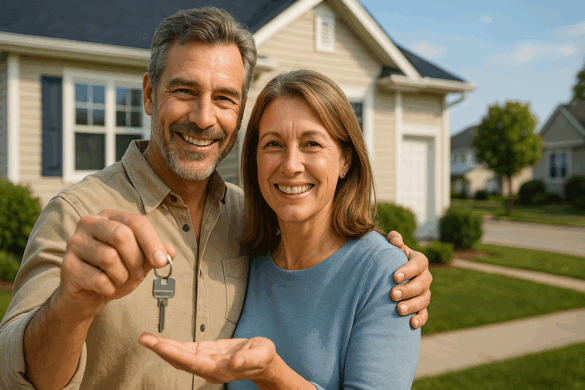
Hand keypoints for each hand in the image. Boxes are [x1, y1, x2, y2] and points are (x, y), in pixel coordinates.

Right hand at [57, 208, 175, 319]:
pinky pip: (98, 279)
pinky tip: (105, 288)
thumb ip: (156, 253)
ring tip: (118, 280)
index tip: (162, 262)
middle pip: (121, 235)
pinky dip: (109, 288)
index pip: (136, 221)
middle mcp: (89, 223)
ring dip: (122, 276)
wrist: (87, 296)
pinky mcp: (67, 264)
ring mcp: (75, 242)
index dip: (152, 242)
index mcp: (110, 216)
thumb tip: (171, 252)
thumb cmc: (116, 272)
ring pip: (109, 258)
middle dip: (135, 260)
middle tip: (136, 274)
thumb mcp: (140, 260)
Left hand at [139, 334, 276, 383]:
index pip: (192, 362)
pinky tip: (161, 342)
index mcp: (219, 370)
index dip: (174, 353)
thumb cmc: (263, 358)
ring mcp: (205, 363)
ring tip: (146, 339)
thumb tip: (234, 361)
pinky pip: (185, 351)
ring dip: (162, 347)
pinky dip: (172, 345)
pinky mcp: (205, 355)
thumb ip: (247, 359)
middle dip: (161, 350)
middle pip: (180, 360)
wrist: (264, 362)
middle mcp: (208, 368)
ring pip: (179, 356)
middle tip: (144, 339)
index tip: (159, 345)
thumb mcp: (261, 355)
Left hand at [387, 231, 431, 328]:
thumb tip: (394, 238)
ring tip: (398, 310)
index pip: (418, 264)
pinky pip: (424, 314)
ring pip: (424, 300)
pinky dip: (420, 319)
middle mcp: (425, 277)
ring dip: (412, 305)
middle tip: (392, 295)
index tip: (394, 277)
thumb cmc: (390, 258)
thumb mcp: (392, 248)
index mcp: (419, 261)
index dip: (408, 270)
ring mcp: (424, 293)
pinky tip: (412, 324)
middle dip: (407, 290)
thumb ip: (394, 240)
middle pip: (421, 284)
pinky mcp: (422, 306)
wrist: (391, 275)